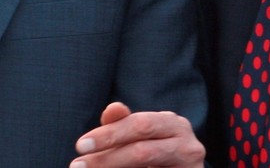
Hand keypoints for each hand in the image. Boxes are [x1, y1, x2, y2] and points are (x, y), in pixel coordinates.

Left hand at [70, 102, 204, 167]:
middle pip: (142, 152)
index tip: (80, 145)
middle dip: (106, 159)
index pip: (139, 125)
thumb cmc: (153, 152)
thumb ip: (121, 124)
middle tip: (77, 166)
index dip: (108, 134)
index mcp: (174, 125)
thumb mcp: (136, 136)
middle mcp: (188, 145)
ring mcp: (192, 167)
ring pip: (146, 165)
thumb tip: (112, 108)